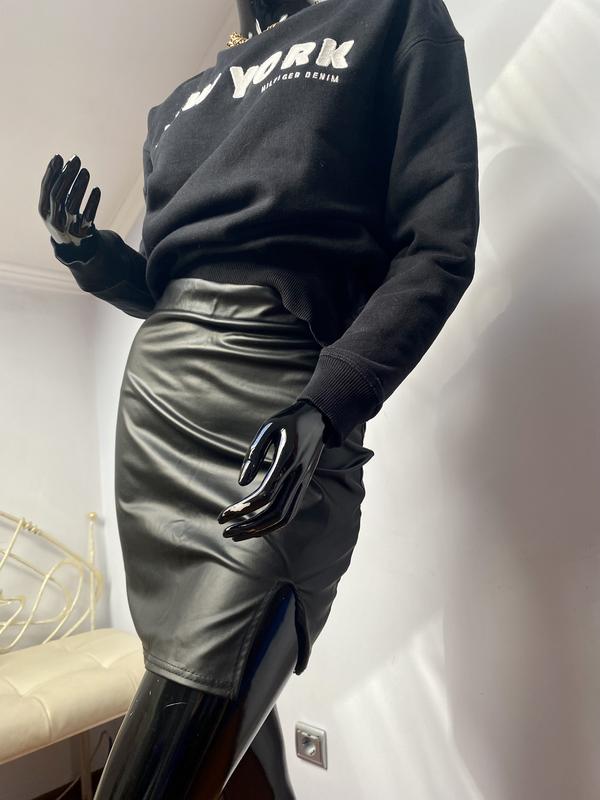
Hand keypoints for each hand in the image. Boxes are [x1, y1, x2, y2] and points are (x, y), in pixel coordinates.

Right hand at [38, 153, 100, 247]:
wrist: (75, 246)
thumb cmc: (64, 217)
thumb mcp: (56, 204)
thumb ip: (57, 185)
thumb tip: (59, 158)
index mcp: (44, 211)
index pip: (46, 189)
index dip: (52, 173)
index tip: (59, 156)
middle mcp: (54, 220)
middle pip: (58, 195)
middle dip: (67, 176)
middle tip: (76, 159)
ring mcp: (68, 227)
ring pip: (72, 206)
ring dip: (79, 187)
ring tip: (86, 171)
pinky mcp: (83, 233)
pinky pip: (88, 216)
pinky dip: (92, 202)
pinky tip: (97, 189)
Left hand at [217, 399, 332, 540]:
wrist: (318, 420)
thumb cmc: (288, 422)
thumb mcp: (268, 428)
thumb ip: (254, 454)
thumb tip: (242, 484)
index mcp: (287, 460)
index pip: (265, 494)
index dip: (243, 508)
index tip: (222, 516)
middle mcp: (297, 476)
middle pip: (273, 511)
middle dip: (248, 525)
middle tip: (225, 531)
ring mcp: (302, 483)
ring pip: (283, 516)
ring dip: (259, 530)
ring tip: (236, 534)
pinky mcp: (302, 486)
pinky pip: (290, 512)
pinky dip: (273, 525)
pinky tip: (255, 528)